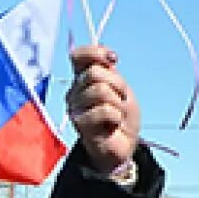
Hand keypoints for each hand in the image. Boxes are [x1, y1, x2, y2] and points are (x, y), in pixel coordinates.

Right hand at [64, 44, 140, 175]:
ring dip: (118, 103)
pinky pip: (104, 110)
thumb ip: (110, 71)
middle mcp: (75, 91)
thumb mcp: (121, 88)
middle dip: (117, 85)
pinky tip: (113, 125)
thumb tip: (108, 55)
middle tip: (120, 100)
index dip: (96, 53)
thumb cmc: (121, 115)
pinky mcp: (79, 123)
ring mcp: (75, 107)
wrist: (123, 144)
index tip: (113, 59)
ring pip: (100, 91)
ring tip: (116, 115)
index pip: (78, 56)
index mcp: (82, 79)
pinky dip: (116, 117)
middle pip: (95, 72)